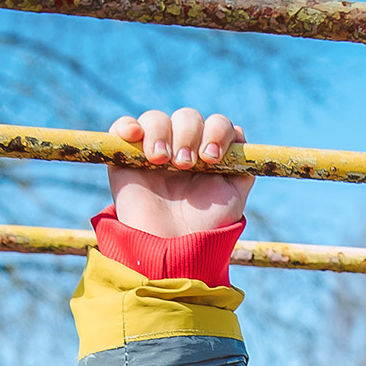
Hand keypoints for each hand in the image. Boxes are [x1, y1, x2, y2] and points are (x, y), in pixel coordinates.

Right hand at [108, 107, 251, 235]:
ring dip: (161, 132)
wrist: (173, 249)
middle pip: (187, 116)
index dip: (217, 131)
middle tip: (185, 165)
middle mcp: (182, 148)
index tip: (212, 158)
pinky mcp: (125, 158)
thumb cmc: (205, 227)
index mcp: (208, 153)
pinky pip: (123, 127)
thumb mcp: (234, 197)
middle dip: (189, 135)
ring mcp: (153, 151)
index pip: (216, 124)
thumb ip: (243, 166)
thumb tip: (239, 135)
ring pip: (156, 118)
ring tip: (160, 161)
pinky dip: (128, 125)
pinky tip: (134, 135)